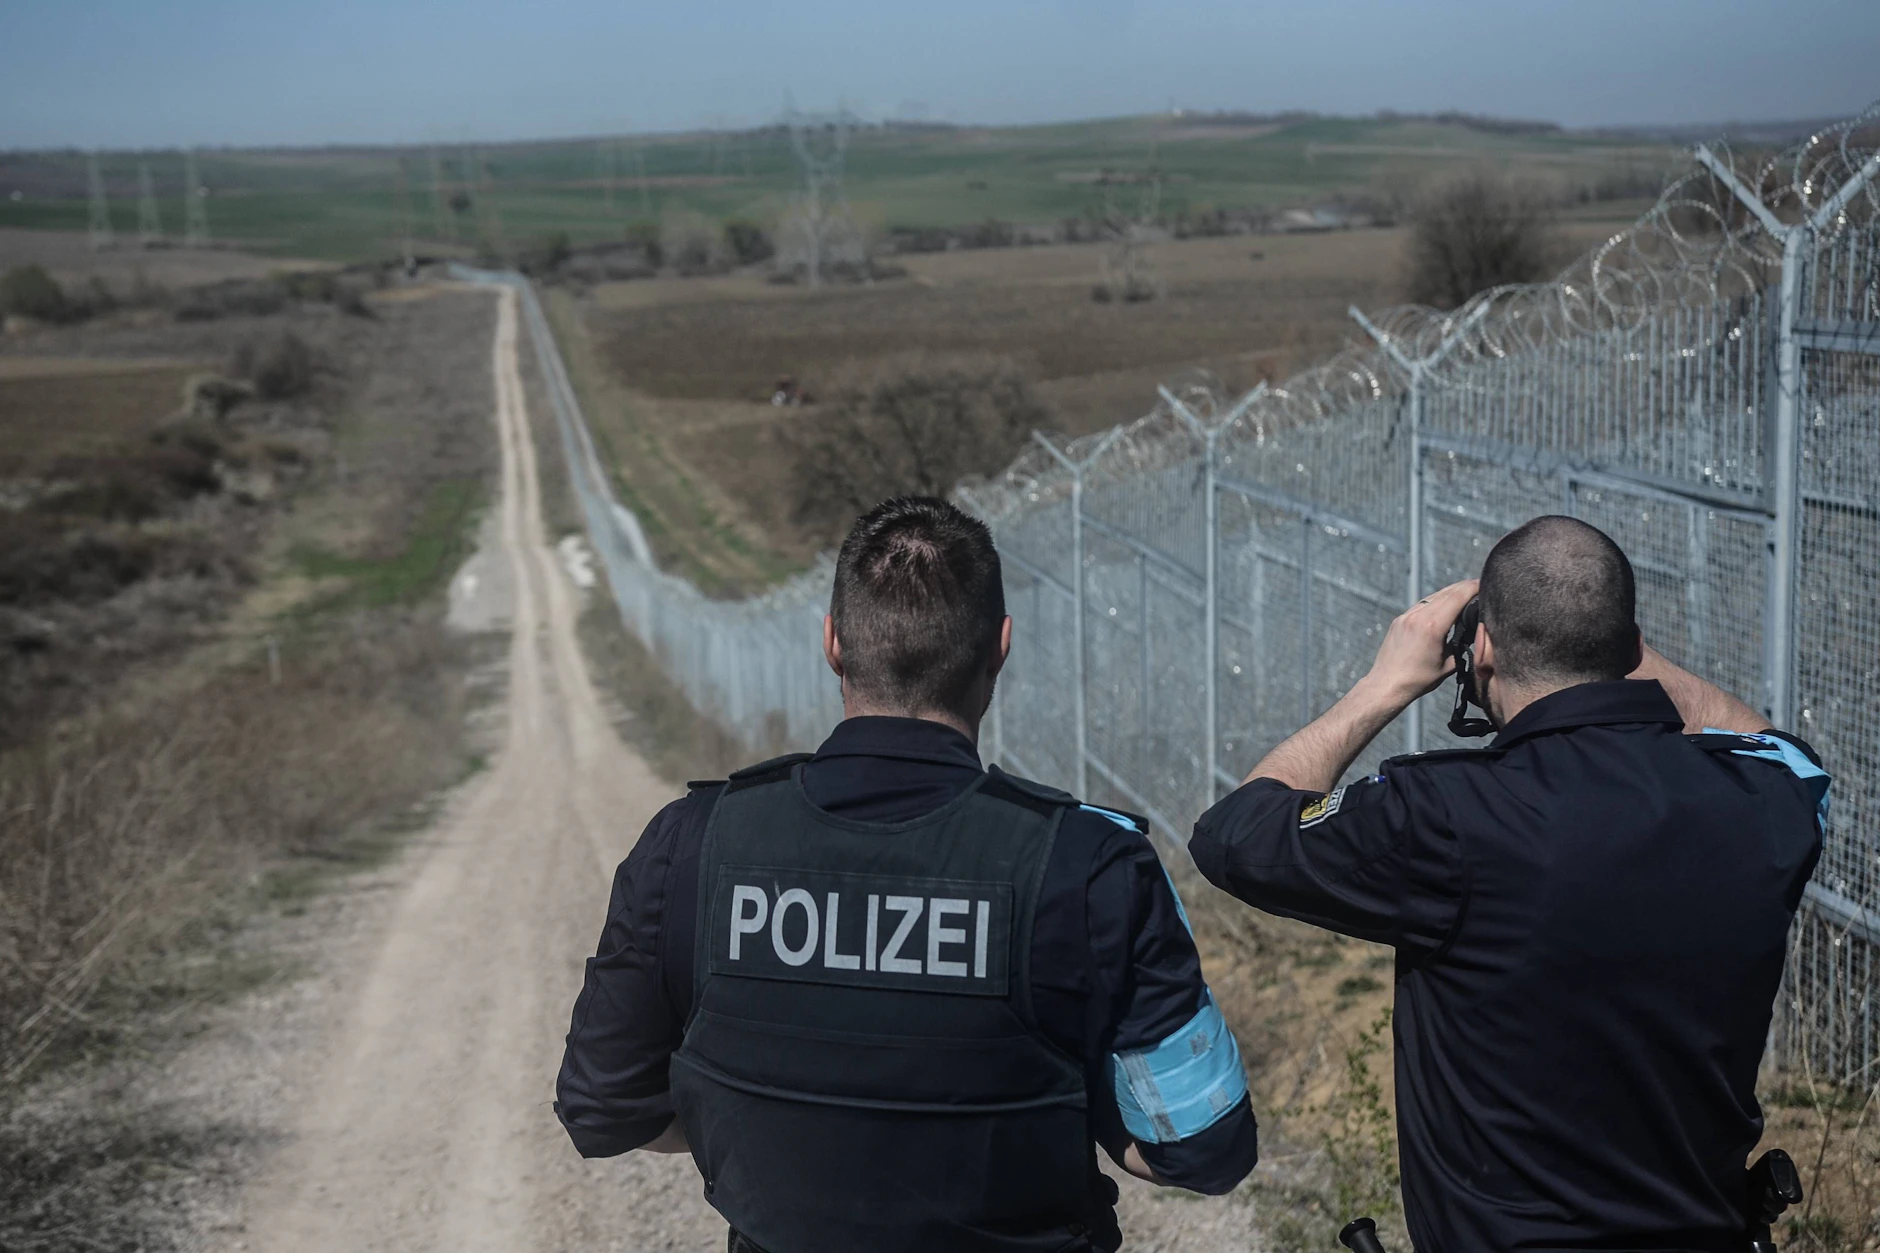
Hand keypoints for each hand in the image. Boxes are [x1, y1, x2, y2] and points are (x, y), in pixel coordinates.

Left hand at [1360, 579, 1478, 706]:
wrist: (1386, 685)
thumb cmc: (1418, 680)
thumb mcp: (1449, 665)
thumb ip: (1463, 645)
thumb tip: (1474, 633)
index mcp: (1432, 626)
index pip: (1457, 597)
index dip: (1473, 587)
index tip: (1486, 583)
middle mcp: (1418, 616)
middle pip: (1446, 592)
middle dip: (1464, 587)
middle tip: (1480, 586)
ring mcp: (1406, 616)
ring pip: (1433, 596)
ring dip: (1450, 593)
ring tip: (1465, 594)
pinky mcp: (1399, 619)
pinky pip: (1421, 604)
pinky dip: (1436, 601)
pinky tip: (1444, 606)